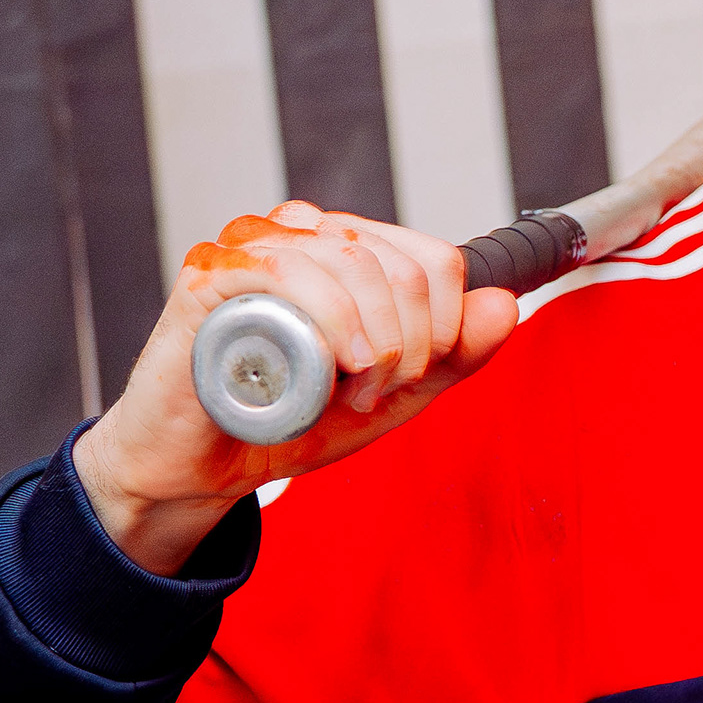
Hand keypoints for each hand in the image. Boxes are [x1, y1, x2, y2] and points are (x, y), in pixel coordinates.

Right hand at [72, 203, 518, 572]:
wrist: (200, 468)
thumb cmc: (285, 420)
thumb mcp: (390, 395)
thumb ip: (451, 355)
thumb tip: (503, 303)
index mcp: (346, 249)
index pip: (434, 258)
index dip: (446, 322)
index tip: (416, 374)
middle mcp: (302, 234)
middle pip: (401, 262)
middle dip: (411, 342)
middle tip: (377, 392)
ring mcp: (253, 247)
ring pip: (351, 261)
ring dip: (373, 341)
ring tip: (349, 392)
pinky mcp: (209, 275)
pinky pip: (285, 270)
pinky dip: (326, 320)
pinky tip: (327, 367)